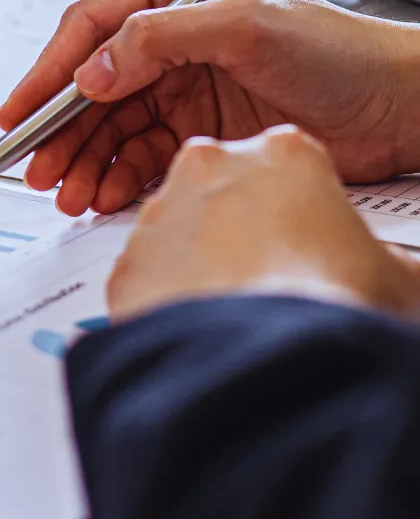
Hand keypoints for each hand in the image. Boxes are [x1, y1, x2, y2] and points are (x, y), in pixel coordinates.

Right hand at [0, 0, 419, 215]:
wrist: (399, 109)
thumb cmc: (340, 52)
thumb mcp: (247, 27)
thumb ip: (160, 38)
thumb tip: (93, 71)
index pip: (92, 28)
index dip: (49, 72)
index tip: (20, 113)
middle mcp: (170, 34)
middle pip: (92, 83)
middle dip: (61, 129)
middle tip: (37, 168)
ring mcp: (181, 82)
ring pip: (110, 124)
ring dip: (84, 159)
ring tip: (67, 192)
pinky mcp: (196, 125)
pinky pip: (139, 153)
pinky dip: (117, 176)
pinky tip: (104, 194)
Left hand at [107, 126, 419, 321]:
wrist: (271, 367)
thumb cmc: (335, 308)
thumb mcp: (398, 275)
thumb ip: (386, 256)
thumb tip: (393, 271)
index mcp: (283, 152)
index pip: (286, 164)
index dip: (299, 206)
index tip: (307, 236)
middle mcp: (209, 166)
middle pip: (221, 188)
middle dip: (238, 225)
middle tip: (269, 275)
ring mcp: (160, 212)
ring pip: (177, 231)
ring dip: (199, 261)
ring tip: (235, 310)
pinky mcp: (126, 262)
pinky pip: (146, 278)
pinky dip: (166, 301)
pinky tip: (198, 330)